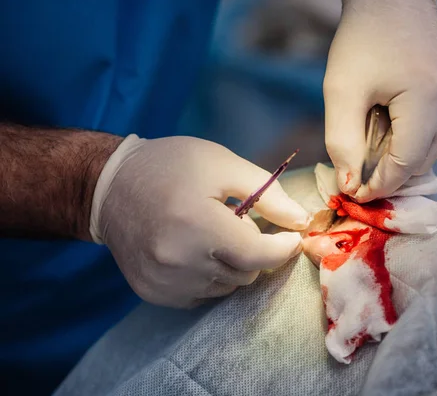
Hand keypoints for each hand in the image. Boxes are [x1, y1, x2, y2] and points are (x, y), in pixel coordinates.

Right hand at [89, 135, 309, 307]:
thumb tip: (301, 222)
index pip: (257, 256)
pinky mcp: (154, 293)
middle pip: (245, 273)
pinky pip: (202, 295)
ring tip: (212, 235)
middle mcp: (179, 261)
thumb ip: (268, 194)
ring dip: (232, 265)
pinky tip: (194, 250)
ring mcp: (164, 282)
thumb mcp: (222, 165)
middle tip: (238, 224)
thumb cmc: (170, 166)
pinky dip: (209, 277)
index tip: (291, 237)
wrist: (110, 186)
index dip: (282, 248)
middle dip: (253, 251)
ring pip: (227, 287)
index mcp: (197, 224)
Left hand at [323, 0, 436, 201]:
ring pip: (431, 151)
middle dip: (389, 175)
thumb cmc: (361, 40)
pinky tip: (390, 125)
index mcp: (428, 99)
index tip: (354, 194)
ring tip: (372, 140)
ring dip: (401, 158)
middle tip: (358, 171)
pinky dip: (413, 140)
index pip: (405, 165)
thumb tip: (351, 186)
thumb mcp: (341, 91)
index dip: (378, 186)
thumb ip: (342, 143)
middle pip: (422, 163)